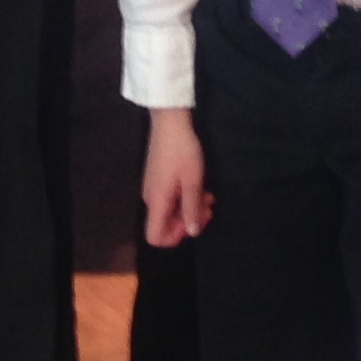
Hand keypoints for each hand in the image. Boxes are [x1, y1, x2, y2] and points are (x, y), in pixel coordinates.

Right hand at [141, 109, 211, 245]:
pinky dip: (185, 197)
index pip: (155, 237)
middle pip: (165, 224)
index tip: (192, 223)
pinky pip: (171, 198)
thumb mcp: (193, 181)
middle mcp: (151, 199)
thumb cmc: (182, 151)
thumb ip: (192, 209)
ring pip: (171, 210)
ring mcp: (153, 188)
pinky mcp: (158, 179)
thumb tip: (192, 233)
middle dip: (189, 221)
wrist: (169, 122)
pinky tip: (200, 187)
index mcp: (157, 202)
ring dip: (191, 207)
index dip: (174, 238)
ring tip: (208, 196)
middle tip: (209, 207)